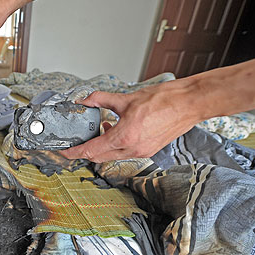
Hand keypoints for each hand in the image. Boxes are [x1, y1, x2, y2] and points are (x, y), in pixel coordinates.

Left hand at [60, 80, 202, 162]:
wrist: (189, 103)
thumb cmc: (164, 100)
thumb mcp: (126, 98)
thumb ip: (101, 99)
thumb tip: (85, 99)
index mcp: (124, 137)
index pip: (91, 150)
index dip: (75, 153)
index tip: (65, 152)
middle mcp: (132, 149)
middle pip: (99, 156)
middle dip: (86, 151)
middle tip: (77, 142)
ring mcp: (142, 151)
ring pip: (112, 155)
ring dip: (102, 147)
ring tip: (99, 129)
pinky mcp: (149, 150)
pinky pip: (125, 152)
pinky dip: (115, 145)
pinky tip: (116, 130)